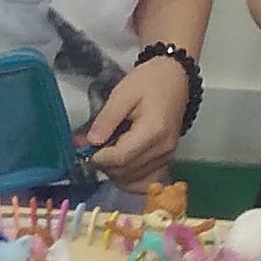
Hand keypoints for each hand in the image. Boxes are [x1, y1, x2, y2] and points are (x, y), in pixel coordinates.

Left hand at [79, 55, 191, 186]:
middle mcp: (163, 150)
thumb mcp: (123, 93)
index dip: (98, 158)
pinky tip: (121, 164)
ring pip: (132, 180)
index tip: (85, 148)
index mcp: (153, 132)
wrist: (175, 77)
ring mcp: (167, 157)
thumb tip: (91, 143)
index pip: (120, 159)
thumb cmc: (149, 81)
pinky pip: (146, 182)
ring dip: (114, 171)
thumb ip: (106, 119)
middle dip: (103, 164)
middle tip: (92, 148)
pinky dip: (129, 179)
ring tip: (106, 151)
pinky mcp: (167, 160)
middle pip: (125, 172)